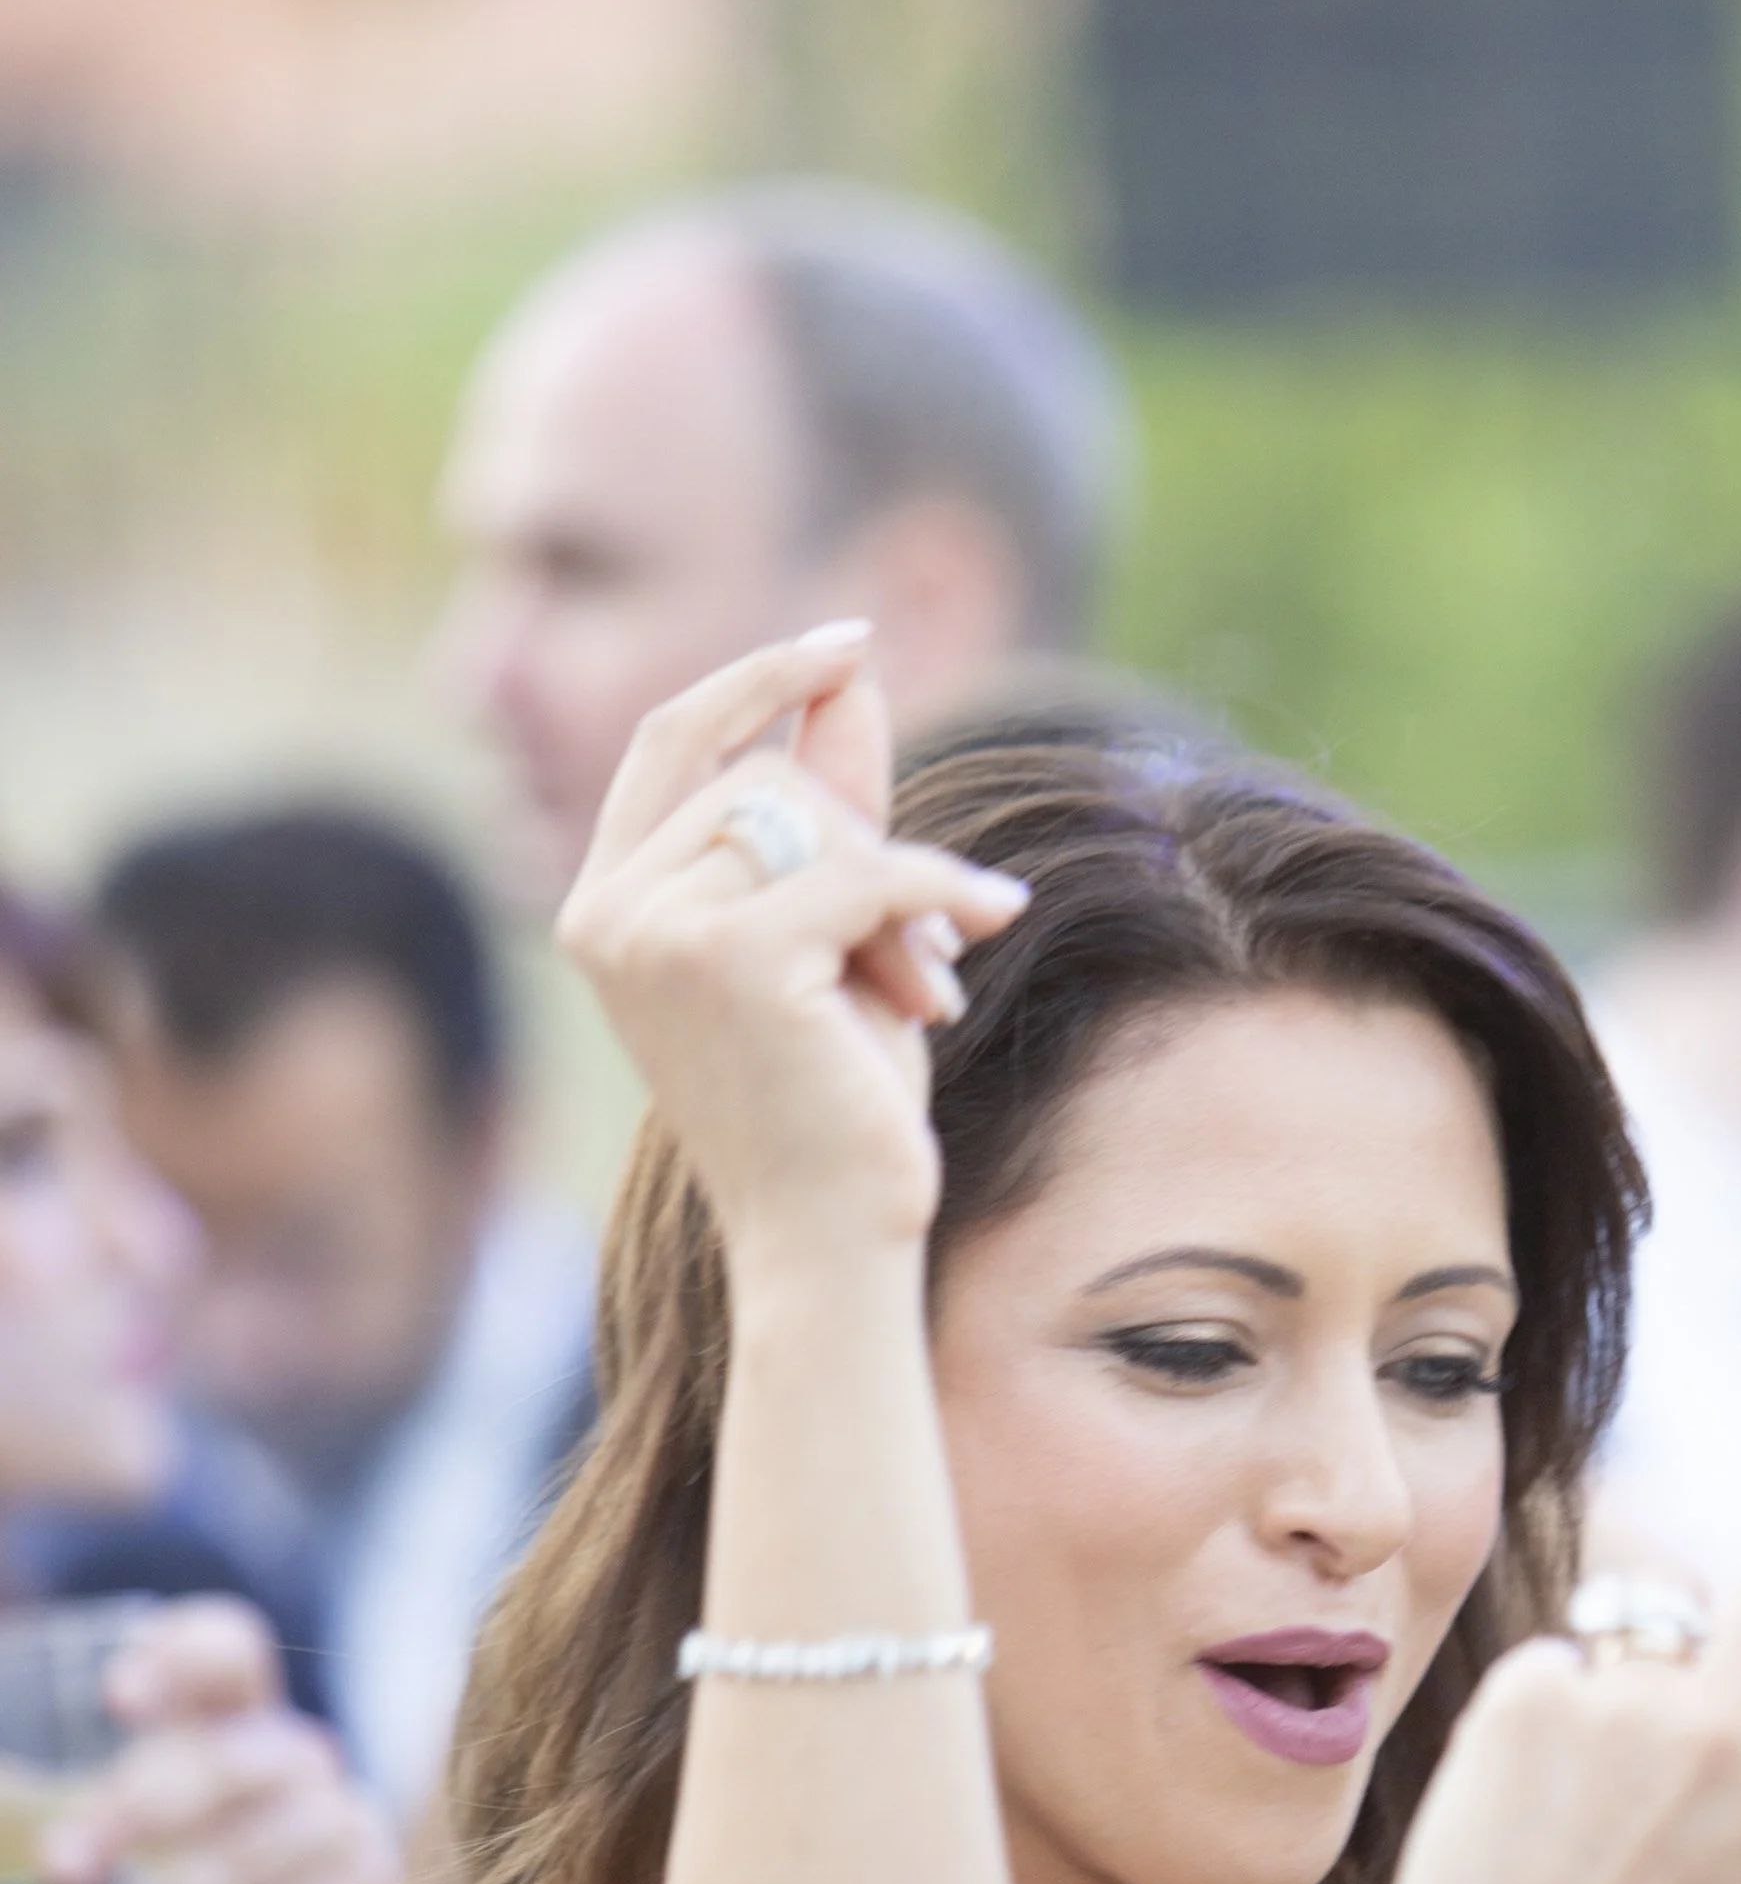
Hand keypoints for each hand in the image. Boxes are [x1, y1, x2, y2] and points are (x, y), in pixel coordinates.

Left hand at [43, 1600, 403, 1883]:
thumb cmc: (210, 1880)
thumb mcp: (159, 1833)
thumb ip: (97, 1816)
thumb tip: (27, 1846)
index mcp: (239, 1716)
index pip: (227, 1651)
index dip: (179, 1658)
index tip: (115, 1700)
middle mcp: (296, 1756)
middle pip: (219, 1767)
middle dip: (129, 1818)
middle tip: (60, 1868)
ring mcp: (339, 1825)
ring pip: (237, 1872)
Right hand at [557, 623, 1029, 1265]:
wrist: (828, 1239)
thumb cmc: (828, 1101)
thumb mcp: (831, 932)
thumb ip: (828, 805)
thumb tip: (849, 673)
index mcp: (603, 904)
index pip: (673, 740)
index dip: (759, 679)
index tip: (851, 644)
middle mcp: (608, 912)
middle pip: (763, 786)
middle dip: (864, 845)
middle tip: (926, 946)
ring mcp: (655, 932)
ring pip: (812, 827)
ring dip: (896, 894)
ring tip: (923, 982)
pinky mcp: (727, 957)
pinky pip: (866, 872)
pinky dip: (942, 894)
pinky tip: (994, 919)